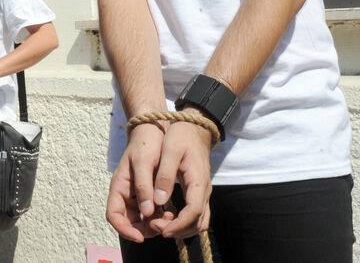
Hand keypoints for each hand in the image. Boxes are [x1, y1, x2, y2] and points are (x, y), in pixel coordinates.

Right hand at [106, 122, 169, 241]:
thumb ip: (143, 187)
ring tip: (172, 216)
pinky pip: (155, 212)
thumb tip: (146, 213)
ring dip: (156, 223)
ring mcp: (138, 195)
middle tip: (164, 225)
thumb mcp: (143, 162)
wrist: (156, 129)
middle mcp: (127, 194)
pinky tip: (175, 211)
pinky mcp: (150, 194)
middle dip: (145, 228)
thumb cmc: (146, 143)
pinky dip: (163, 216)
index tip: (141, 236)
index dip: (125, 230)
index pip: (114, 216)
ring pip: (144, 220)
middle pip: (130, 222)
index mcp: (119, 187)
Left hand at [145, 116, 212, 238]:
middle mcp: (204, 190)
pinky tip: (166, 215)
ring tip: (158, 223)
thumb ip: (165, 175)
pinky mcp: (199, 192)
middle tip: (155, 226)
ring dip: (181, 228)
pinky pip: (196, 214)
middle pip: (198, 222)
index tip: (161, 230)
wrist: (195, 127)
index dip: (178, 225)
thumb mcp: (170, 150)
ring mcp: (203, 192)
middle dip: (177, 230)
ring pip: (199, 221)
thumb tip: (158, 201)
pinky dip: (183, 221)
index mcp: (198, 181)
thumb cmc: (182, 136)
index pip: (193, 213)